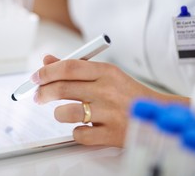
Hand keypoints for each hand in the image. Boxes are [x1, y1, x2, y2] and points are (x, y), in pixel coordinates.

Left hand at [33, 55, 168, 146]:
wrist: (158, 115)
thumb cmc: (128, 94)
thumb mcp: (106, 75)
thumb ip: (76, 67)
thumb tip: (48, 61)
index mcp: (107, 72)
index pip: (69, 67)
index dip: (47, 72)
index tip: (36, 77)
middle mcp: (107, 90)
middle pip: (63, 88)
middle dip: (43, 92)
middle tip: (38, 95)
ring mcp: (109, 113)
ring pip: (67, 112)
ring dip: (58, 113)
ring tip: (62, 113)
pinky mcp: (111, 135)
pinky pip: (80, 134)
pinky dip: (77, 132)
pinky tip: (83, 127)